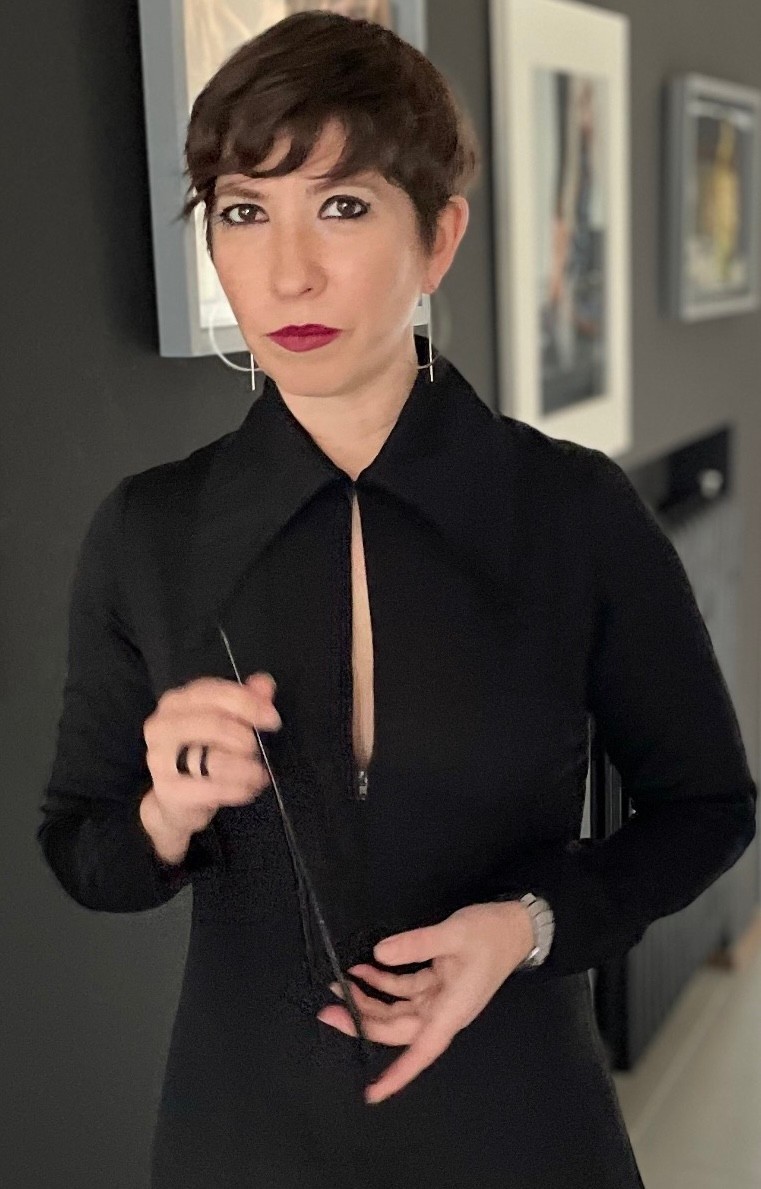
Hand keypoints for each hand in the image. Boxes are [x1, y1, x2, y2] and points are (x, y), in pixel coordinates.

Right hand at [142, 673, 281, 839]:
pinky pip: (213, 789)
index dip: (249, 704)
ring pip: (215, 759)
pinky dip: (238, 789)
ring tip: (256, 773)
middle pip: (215, 724)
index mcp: (176, 702)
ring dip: (245, 768)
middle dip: (245, 739)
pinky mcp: (167, 790)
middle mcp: (162, 725)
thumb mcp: (221, 723)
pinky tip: (247, 789)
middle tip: (256, 751)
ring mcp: (160, 758)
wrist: (173, 800)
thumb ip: (244, 700)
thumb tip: (264, 683)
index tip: (272, 718)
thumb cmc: (197, 755)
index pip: (215, 693)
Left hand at [316, 900, 534, 1104]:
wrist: (516, 925)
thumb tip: (381, 953)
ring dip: (369, 1000)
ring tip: (340, 984)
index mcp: (452, 1010)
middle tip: (328, 1010)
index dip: (397, 1074)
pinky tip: (365, 969)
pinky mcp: (437, 983)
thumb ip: (416, 944)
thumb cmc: (491, 934)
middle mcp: (443, 1011)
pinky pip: (404, 990)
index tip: (371, 1093)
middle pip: (398, 1029)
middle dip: (363, 1021)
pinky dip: (383, 981)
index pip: (421, 1050)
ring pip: (397, 1010)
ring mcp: (439, 998)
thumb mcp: (454, 934)